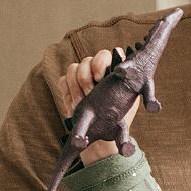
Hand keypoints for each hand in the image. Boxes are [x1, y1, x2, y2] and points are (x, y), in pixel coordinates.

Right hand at [57, 48, 139, 164]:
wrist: (104, 135)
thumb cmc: (119, 118)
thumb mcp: (128, 104)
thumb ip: (127, 90)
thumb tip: (127, 74)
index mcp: (113, 71)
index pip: (104, 55)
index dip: (99, 63)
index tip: (100, 79)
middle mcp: (96, 70)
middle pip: (85, 61)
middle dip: (85, 79)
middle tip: (89, 96)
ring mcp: (81, 77)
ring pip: (72, 69)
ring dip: (75, 88)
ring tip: (80, 105)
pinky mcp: (69, 86)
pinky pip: (62, 81)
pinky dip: (66, 93)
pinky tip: (72, 106)